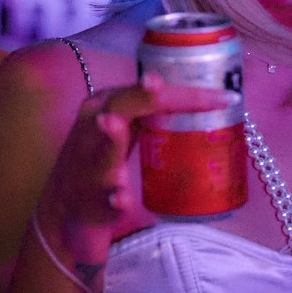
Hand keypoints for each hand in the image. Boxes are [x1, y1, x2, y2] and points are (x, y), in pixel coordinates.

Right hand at [38, 74, 237, 267]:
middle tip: (155, 84)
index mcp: (107, 105)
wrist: (66, 208)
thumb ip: (156, 109)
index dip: (186, 93)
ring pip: (102, 151)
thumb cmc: (104, 156)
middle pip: (120, 107)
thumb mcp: (124, 125)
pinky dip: (112, 199)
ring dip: (110, 138)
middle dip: (139, 95)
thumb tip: (210, 99)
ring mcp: (91, 166)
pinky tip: (121, 199)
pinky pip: (103, 199)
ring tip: (112, 125)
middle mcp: (94, 129)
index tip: (225, 97)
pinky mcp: (91, 200)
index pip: (148, 92)